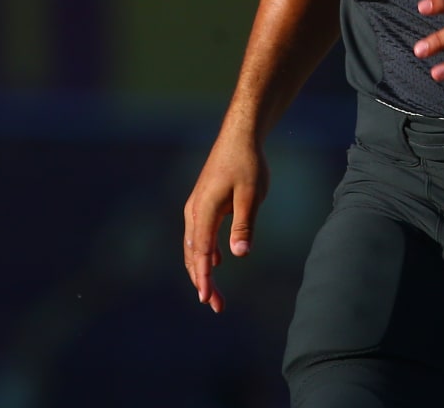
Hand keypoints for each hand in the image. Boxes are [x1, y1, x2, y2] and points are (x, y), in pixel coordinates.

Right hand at [182, 135, 269, 313]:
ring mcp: (197, 206)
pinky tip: (214, 262)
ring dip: (202, 270)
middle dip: (202, 281)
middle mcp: (195, 210)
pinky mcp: (203, 203)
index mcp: (204, 209)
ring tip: (214, 294)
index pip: (200, 251)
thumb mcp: (250, 194)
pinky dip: (203, 253)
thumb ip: (244, 224)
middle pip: (193, 253)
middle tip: (217, 307)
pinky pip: (199, 235)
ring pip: (193, 246)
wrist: (239, 136)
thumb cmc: (247, 163)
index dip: (203, 278)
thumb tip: (238, 255)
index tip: (207, 300)